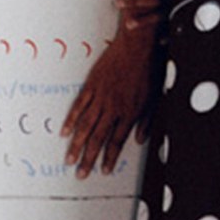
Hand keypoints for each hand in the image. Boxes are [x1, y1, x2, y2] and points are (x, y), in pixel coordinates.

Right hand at [62, 25, 159, 179]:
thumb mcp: (154, 98)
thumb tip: (140, 139)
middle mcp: (113, 108)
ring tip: (69, 159)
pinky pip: (79, 106)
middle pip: (98, 138)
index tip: (104, 170)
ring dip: (77, 144)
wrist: (138, 45)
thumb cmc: (149, 69)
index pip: (116, 141)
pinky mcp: (92, 85)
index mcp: (129, 113)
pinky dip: (71, 119)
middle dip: (89, 159)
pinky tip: (65, 132)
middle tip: (80, 173)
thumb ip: (147, 121)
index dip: (110, 158)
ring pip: (86, 126)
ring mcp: (101, 97)